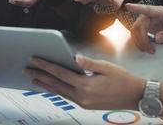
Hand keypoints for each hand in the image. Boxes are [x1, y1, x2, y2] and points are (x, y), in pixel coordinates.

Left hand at [24, 55, 144, 109]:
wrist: (135, 96)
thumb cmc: (123, 80)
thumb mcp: (107, 67)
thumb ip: (89, 63)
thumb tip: (74, 57)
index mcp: (86, 85)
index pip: (60, 73)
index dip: (45, 66)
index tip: (34, 60)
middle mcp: (82, 96)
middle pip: (55, 84)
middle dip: (40, 76)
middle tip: (27, 70)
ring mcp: (83, 102)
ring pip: (59, 92)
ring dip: (45, 85)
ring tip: (34, 79)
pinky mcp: (85, 104)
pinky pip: (66, 96)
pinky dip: (56, 90)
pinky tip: (51, 86)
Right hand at [126, 4, 162, 52]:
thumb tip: (157, 38)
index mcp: (159, 12)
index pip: (147, 9)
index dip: (137, 8)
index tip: (128, 6)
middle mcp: (149, 15)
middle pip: (139, 25)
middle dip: (143, 39)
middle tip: (151, 50)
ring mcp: (144, 20)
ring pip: (135, 31)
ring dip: (140, 42)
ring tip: (150, 50)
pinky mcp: (141, 27)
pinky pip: (135, 34)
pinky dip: (139, 42)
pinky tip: (146, 47)